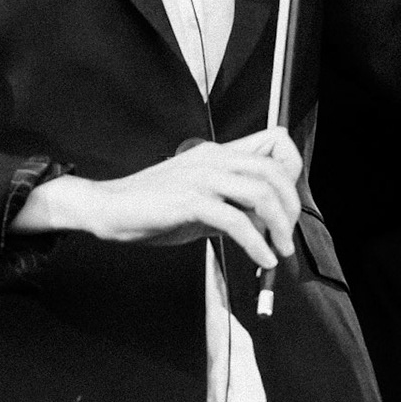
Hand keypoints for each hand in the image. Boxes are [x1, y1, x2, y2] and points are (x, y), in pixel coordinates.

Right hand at [15, 126, 302, 268]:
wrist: (109, 208)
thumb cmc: (152, 207)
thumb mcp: (199, 202)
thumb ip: (231, 207)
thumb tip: (264, 227)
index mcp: (217, 153)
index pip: (275, 141)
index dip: (291, 171)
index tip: (290, 204)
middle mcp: (214, 158)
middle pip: (274, 171)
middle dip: (290, 208)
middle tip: (287, 238)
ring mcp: (202, 177)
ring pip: (260, 193)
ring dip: (279, 228)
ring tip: (279, 253)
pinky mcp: (190, 200)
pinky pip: (236, 221)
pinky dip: (256, 244)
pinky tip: (262, 260)